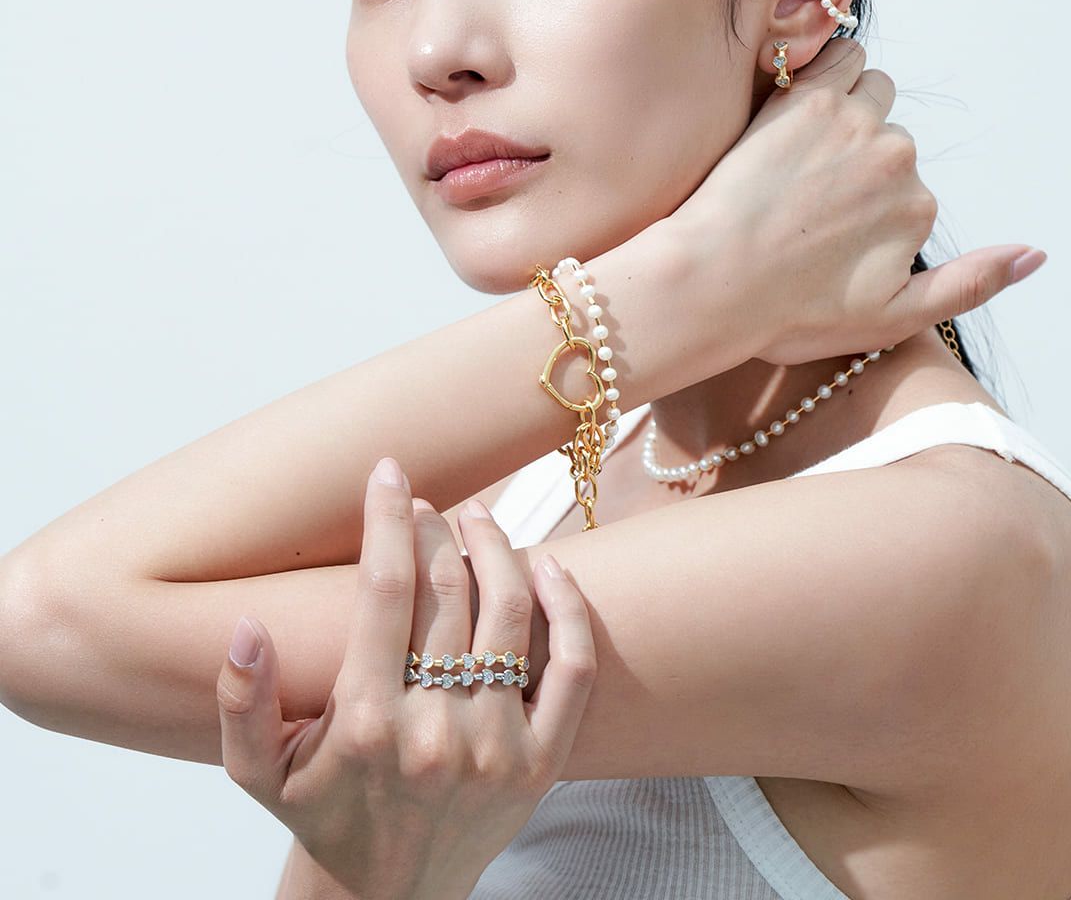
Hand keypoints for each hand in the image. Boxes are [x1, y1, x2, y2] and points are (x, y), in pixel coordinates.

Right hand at [215, 458, 596, 899]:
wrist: (387, 894)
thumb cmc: (323, 815)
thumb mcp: (257, 770)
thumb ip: (242, 699)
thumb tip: (247, 624)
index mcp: (363, 723)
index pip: (383, 589)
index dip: (386, 518)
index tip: (387, 470)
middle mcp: (434, 732)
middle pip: (447, 591)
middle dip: (435, 527)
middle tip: (425, 501)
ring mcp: (497, 748)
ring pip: (510, 614)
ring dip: (497, 548)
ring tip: (477, 517)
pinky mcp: (543, 763)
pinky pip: (573, 668)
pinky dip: (567, 607)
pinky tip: (548, 565)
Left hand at [669, 39, 1043, 364]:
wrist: (711, 285)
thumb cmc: (789, 313)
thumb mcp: (892, 320)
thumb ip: (970, 285)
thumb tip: (1038, 254)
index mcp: (918, 207)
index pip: (906, 184)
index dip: (865, 202)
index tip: (820, 226)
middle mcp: (897, 159)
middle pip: (890, 135)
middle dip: (856, 156)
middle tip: (801, 191)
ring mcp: (853, 124)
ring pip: (870, 89)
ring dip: (845, 107)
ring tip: (796, 151)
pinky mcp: (806, 99)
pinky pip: (839, 54)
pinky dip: (827, 67)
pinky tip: (794, 102)